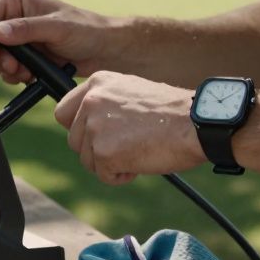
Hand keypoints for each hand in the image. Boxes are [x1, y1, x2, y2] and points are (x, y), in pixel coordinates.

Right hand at [0, 0, 114, 84]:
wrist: (105, 51)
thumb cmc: (86, 30)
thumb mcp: (56, 28)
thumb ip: (26, 29)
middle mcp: (12, 15)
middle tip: (14, 68)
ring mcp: (17, 36)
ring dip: (7, 69)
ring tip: (26, 73)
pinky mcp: (24, 53)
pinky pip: (6, 68)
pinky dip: (14, 75)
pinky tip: (30, 76)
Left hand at [53, 71, 204, 184]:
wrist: (196, 123)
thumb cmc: (172, 112)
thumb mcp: (132, 93)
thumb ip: (106, 104)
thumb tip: (89, 125)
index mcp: (98, 83)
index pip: (63, 112)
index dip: (78, 129)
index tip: (94, 137)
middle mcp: (91, 101)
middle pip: (74, 140)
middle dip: (96, 151)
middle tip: (127, 147)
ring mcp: (95, 126)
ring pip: (87, 160)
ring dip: (110, 163)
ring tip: (138, 151)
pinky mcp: (104, 152)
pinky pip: (103, 175)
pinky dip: (120, 176)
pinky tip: (141, 162)